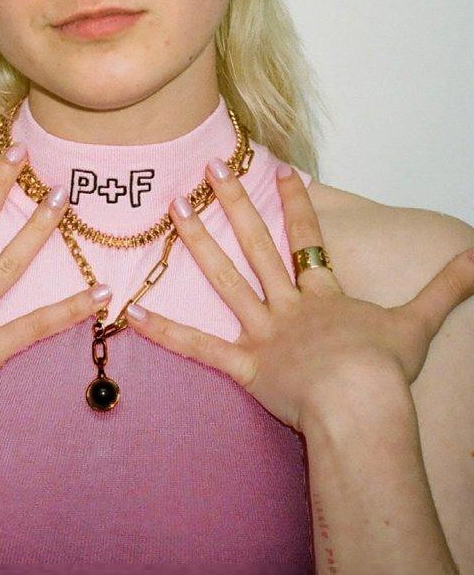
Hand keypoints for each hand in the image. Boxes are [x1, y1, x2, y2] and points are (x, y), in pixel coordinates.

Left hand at [125, 161, 473, 431]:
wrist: (361, 404)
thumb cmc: (386, 371)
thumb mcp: (420, 323)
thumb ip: (448, 288)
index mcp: (324, 297)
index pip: (309, 240)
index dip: (297, 206)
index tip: (282, 172)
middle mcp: (288, 308)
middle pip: (257, 246)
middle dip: (233, 205)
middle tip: (209, 169)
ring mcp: (263, 335)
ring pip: (225, 281)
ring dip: (197, 244)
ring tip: (171, 211)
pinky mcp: (246, 368)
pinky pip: (199, 348)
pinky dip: (165, 332)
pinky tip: (131, 313)